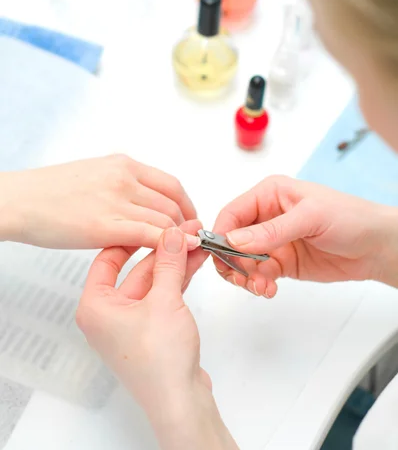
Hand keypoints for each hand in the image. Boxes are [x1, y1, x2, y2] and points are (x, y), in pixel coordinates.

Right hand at [0, 154, 197, 249]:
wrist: (20, 200)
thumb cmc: (50, 191)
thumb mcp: (94, 174)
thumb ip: (121, 184)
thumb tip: (143, 200)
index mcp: (122, 164)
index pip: (171, 184)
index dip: (186, 205)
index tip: (189, 218)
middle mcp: (124, 178)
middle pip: (173, 203)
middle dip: (186, 225)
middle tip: (187, 240)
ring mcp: (116, 201)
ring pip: (165, 220)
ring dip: (178, 238)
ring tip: (179, 252)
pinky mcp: (105, 226)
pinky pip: (149, 235)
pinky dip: (166, 245)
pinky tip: (169, 253)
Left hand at [77, 221, 236, 449]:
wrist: (179, 401)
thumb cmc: (159, 361)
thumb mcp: (164, 300)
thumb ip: (169, 262)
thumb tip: (173, 233)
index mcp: (95, 306)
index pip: (107, 258)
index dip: (131, 236)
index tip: (151, 220)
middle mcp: (108, 314)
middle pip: (135, 269)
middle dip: (163, 249)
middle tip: (186, 229)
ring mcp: (131, 323)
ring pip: (153, 281)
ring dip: (175, 263)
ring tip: (196, 240)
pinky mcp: (151, 330)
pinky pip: (162, 295)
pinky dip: (178, 279)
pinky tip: (195, 261)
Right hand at [213, 176, 397, 296]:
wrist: (376, 246)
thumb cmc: (350, 217)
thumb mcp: (309, 218)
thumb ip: (270, 231)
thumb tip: (234, 241)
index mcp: (269, 194)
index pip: (232, 213)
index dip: (221, 235)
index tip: (221, 256)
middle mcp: (266, 216)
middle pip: (231, 240)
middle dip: (232, 261)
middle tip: (244, 276)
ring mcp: (272, 241)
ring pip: (241, 261)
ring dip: (245, 277)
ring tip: (261, 286)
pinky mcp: (280, 263)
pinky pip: (258, 275)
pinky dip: (258, 285)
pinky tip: (269, 289)